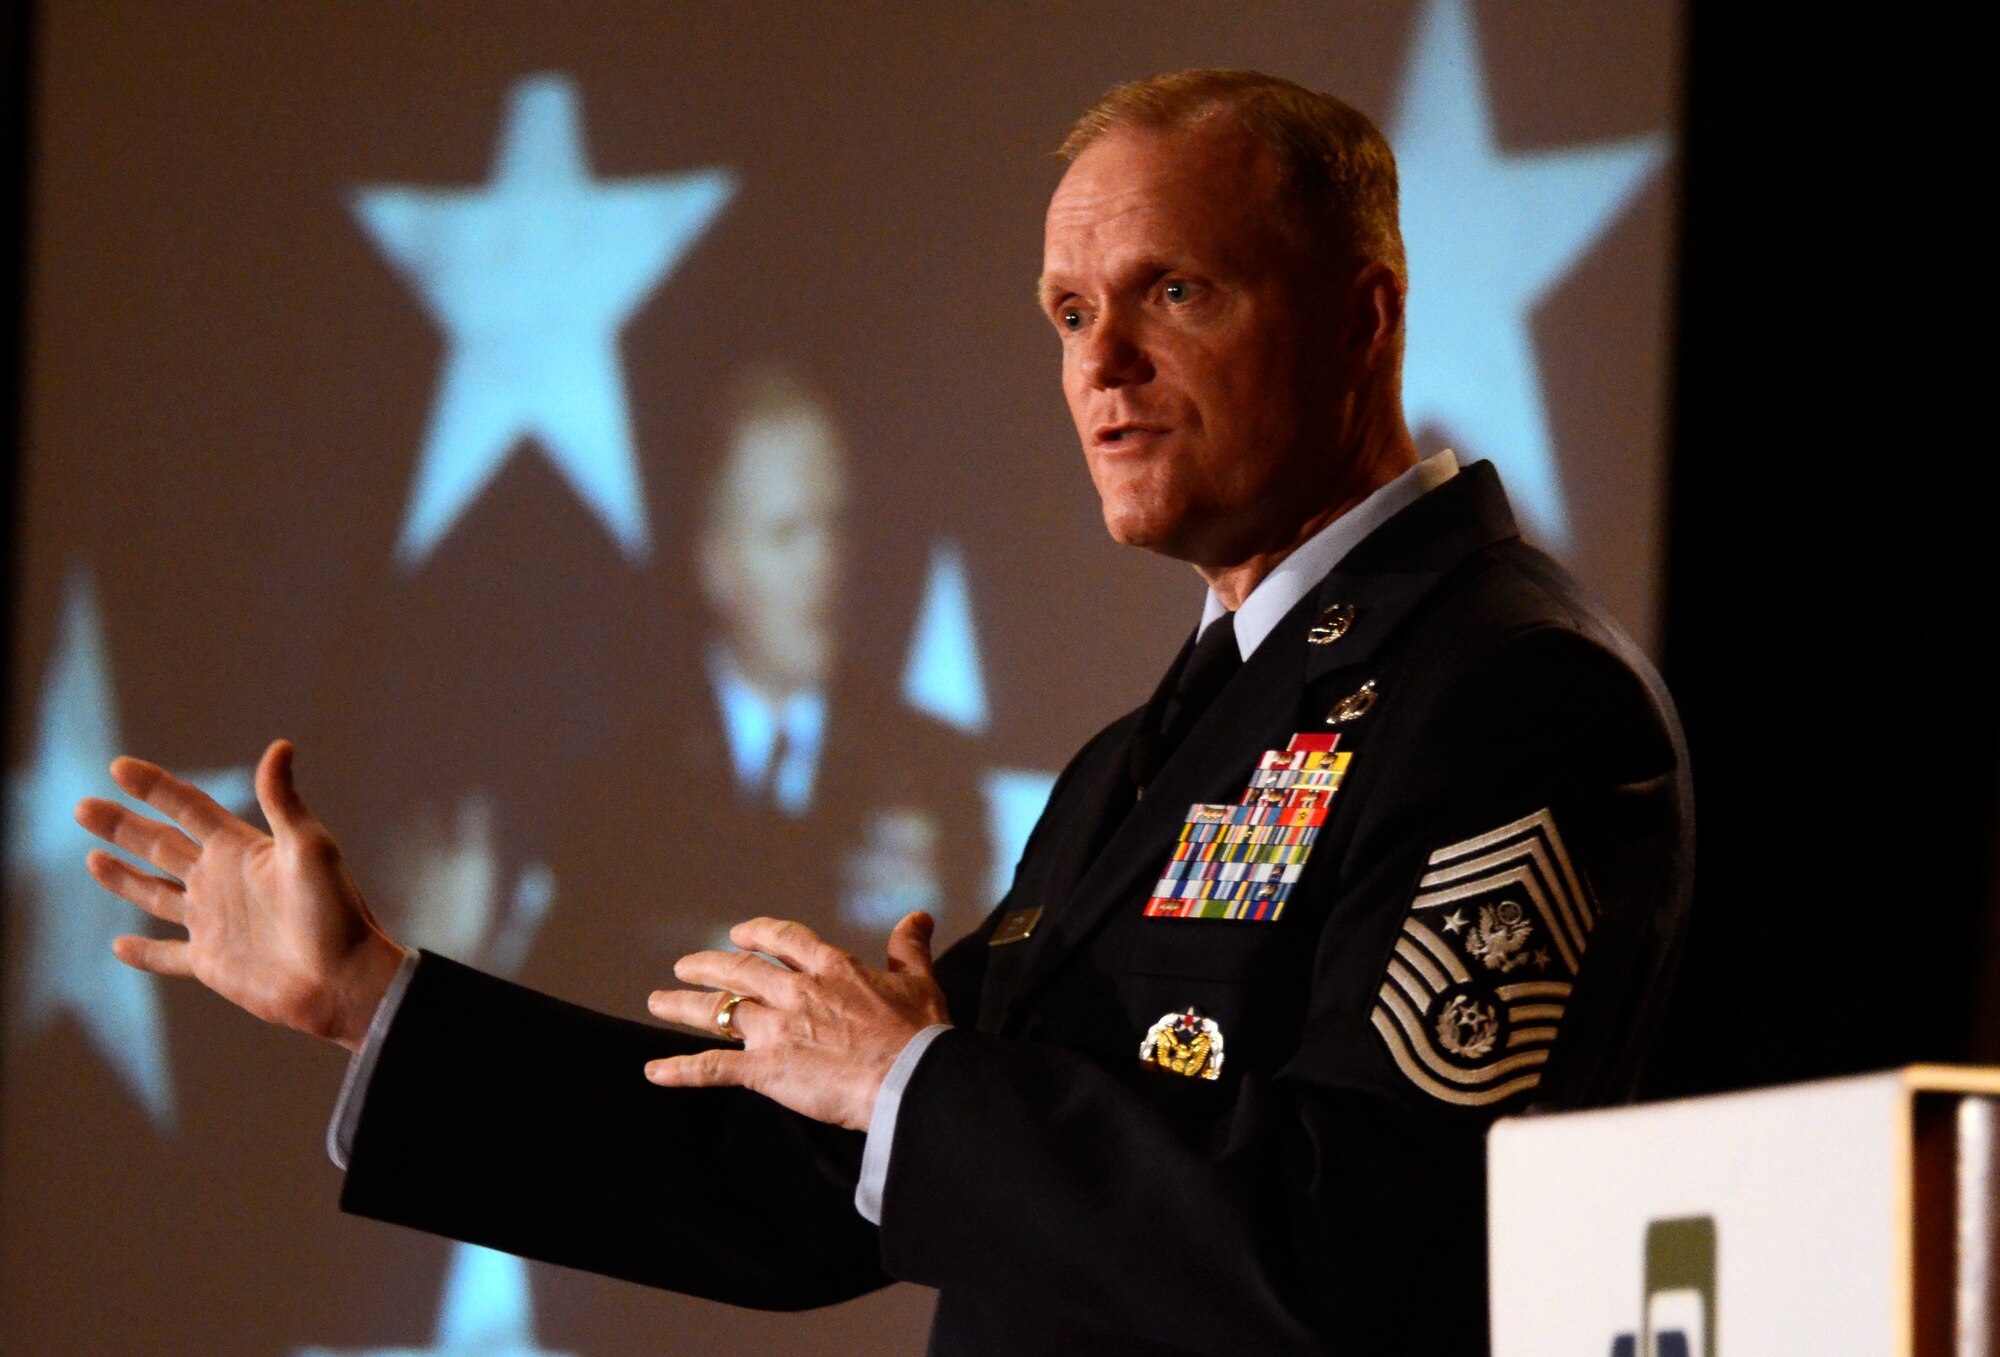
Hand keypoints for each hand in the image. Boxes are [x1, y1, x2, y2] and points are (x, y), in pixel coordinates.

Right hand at [74, 739, 405, 1051]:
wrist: (343, 978)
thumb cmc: (334, 911)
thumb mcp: (310, 847)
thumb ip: (284, 801)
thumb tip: (280, 745)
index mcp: (241, 849)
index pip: (189, 808)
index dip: (155, 787)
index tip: (119, 767)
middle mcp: (222, 880)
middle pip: (161, 845)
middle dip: (123, 826)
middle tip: (83, 807)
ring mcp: (214, 922)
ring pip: (155, 894)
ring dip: (123, 878)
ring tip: (92, 858)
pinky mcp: (210, 963)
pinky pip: (167, 955)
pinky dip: (143, 952)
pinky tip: (118, 945)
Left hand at [645, 913, 949, 1129]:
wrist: (907, 1078)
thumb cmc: (918, 1034)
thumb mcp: (919, 982)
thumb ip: (909, 947)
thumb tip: (918, 916)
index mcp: (830, 968)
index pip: (784, 940)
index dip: (757, 934)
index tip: (739, 934)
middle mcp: (795, 992)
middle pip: (740, 971)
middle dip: (708, 966)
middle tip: (683, 966)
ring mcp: (776, 1029)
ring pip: (719, 1011)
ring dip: (684, 1006)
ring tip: (657, 1002)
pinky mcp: (765, 1068)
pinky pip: (713, 1068)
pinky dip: (681, 1070)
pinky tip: (654, 1072)